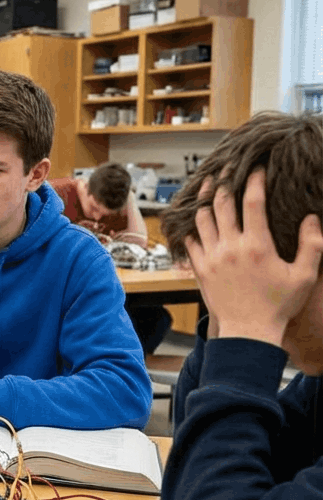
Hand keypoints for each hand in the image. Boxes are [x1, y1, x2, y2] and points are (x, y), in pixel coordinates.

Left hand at [186, 171, 322, 346]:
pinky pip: (190, 240)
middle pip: (221, 204)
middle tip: (226, 169)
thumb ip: (312, 244)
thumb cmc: (279, 305)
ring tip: (208, 187)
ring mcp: (211, 257)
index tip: (255, 168)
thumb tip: (311, 218)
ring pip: (201, 219)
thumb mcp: (305, 275)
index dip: (253, 180)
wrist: (248, 331)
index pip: (252, 201)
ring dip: (205, 201)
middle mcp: (230, 246)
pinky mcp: (199, 268)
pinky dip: (191, 226)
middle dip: (224, 182)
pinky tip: (194, 218)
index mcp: (257, 245)